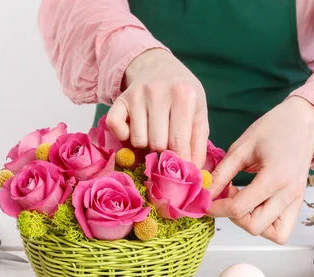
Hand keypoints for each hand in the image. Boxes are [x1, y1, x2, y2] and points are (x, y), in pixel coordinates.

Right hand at [106, 49, 208, 167]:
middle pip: (157, 144)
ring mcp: (136, 94)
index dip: (180, 160)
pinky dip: (123, 136)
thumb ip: (198, 143)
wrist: (159, 67)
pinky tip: (134, 129)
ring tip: (153, 133)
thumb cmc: (182, 95)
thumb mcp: (198, 113)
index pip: (179, 142)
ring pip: (138, 140)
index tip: (181, 168)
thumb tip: (195, 172)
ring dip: (145, 144)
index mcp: (184, 95)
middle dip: (162, 150)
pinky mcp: (120, 99)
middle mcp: (158, 92)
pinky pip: (115, 128)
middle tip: (167, 142)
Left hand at [207, 97, 313, 243]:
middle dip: (233, 217)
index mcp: (274, 178)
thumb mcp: (241, 147)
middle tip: (227, 196)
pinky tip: (255, 205)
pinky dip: (267, 224)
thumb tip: (206, 192)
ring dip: (252, 223)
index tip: (206, 200)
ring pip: (274, 234)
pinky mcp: (298, 202)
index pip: (239, 208)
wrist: (304, 121)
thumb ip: (222, 173)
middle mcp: (289, 195)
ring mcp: (297, 201)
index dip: (217, 208)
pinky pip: (283, 228)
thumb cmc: (273, 128)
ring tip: (243, 202)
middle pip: (255, 226)